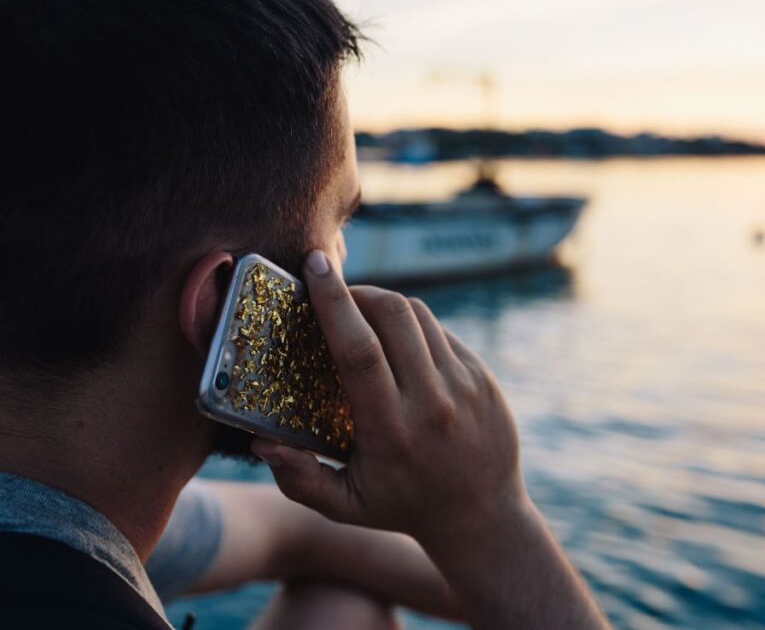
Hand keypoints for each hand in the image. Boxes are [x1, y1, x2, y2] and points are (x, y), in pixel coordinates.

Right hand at [253, 250, 610, 629]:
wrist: (483, 515)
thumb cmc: (403, 507)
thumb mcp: (345, 506)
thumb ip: (298, 478)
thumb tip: (262, 441)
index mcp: (392, 430)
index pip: (359, 351)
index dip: (334, 302)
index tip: (316, 266)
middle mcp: (433, 402)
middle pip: (393, 316)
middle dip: (358, 291)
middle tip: (335, 292)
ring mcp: (464, 385)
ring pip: (419, 316)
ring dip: (384, 304)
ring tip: (361, 315)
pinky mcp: (483, 376)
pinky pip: (440, 333)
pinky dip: (412, 326)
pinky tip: (396, 343)